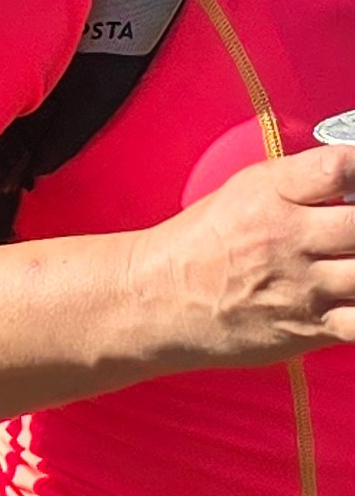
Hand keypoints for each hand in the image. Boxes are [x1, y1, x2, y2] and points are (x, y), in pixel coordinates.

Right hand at [131, 145, 354, 370]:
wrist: (161, 300)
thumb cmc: (202, 244)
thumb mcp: (244, 190)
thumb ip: (301, 181)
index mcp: (270, 194)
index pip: (340, 168)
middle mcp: (287, 238)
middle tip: (354, 228)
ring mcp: (301, 286)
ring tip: (351, 257)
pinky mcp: (308, 328)